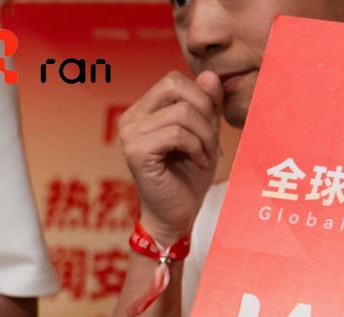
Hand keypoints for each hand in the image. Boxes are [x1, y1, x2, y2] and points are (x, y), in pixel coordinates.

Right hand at [119, 70, 223, 244]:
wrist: (177, 216)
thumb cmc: (189, 178)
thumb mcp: (205, 136)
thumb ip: (207, 106)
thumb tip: (210, 74)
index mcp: (145, 111)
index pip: (174, 81)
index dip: (202, 99)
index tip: (211, 130)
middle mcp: (131, 117)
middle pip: (175, 85)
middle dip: (205, 111)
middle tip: (213, 142)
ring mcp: (130, 133)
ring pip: (182, 112)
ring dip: (205, 136)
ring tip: (207, 157)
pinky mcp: (136, 151)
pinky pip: (177, 134)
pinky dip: (197, 148)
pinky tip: (199, 163)